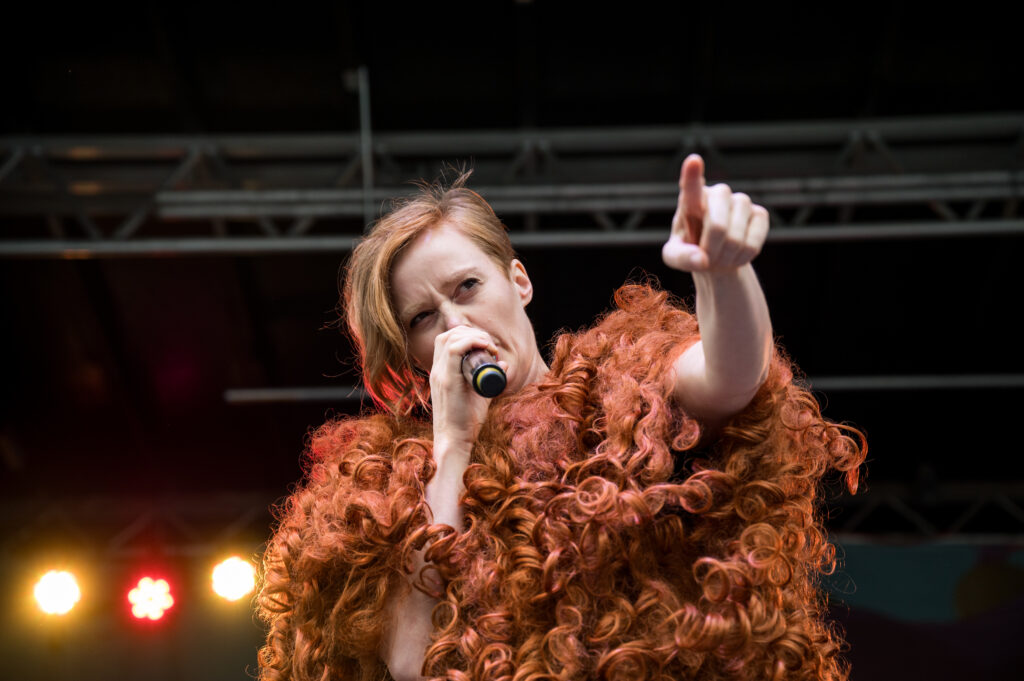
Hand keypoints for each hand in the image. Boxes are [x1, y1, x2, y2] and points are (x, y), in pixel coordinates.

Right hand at [428, 326, 500, 452]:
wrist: (455, 441)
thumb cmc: (466, 421)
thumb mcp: (478, 394)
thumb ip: (488, 379)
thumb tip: (503, 363)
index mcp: (440, 371)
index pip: (446, 339)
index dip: (467, 334)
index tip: (486, 345)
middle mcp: (436, 370)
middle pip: (448, 335)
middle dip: (472, 332)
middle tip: (490, 346)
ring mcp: (440, 374)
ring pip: (450, 338)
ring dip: (473, 335)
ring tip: (489, 347)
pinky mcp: (447, 381)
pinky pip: (455, 350)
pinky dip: (471, 342)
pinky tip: (485, 346)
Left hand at [662, 154, 769, 273]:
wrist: (716, 255)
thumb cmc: (691, 249)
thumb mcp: (674, 256)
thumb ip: (681, 257)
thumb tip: (702, 260)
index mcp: (691, 199)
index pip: (691, 186)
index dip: (693, 175)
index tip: (694, 161)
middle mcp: (717, 194)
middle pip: (717, 226)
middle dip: (711, 250)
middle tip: (706, 259)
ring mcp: (740, 201)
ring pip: (735, 238)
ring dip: (725, 256)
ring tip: (719, 257)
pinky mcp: (760, 214)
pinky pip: (753, 244)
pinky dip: (742, 258)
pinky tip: (735, 255)